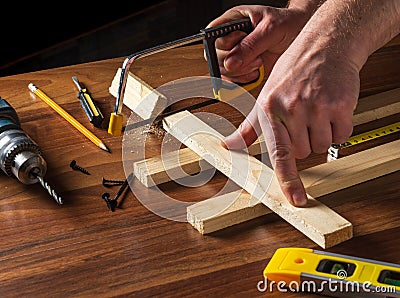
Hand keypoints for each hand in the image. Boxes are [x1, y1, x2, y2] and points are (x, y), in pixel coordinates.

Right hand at [206, 4, 314, 83]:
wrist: (301, 35)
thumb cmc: (287, 24)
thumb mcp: (271, 29)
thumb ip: (250, 45)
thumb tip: (230, 62)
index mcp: (233, 21)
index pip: (213, 36)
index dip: (223, 43)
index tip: (240, 41)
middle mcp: (231, 39)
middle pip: (215, 56)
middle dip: (235, 61)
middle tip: (255, 57)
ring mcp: (236, 55)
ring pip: (223, 71)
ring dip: (240, 72)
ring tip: (258, 63)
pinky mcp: (242, 68)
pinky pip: (232, 80)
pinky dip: (243, 80)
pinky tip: (256, 73)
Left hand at [222, 31, 359, 205]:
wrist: (323, 46)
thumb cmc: (292, 71)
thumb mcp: (264, 97)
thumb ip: (248, 128)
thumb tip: (230, 146)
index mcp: (270, 109)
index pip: (279, 152)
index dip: (288, 179)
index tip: (296, 199)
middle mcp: (293, 108)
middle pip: (304, 152)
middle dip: (304, 141)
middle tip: (302, 119)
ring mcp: (318, 106)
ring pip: (323, 146)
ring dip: (321, 135)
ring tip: (316, 111)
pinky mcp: (340, 105)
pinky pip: (342, 135)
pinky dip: (338, 127)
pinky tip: (330, 109)